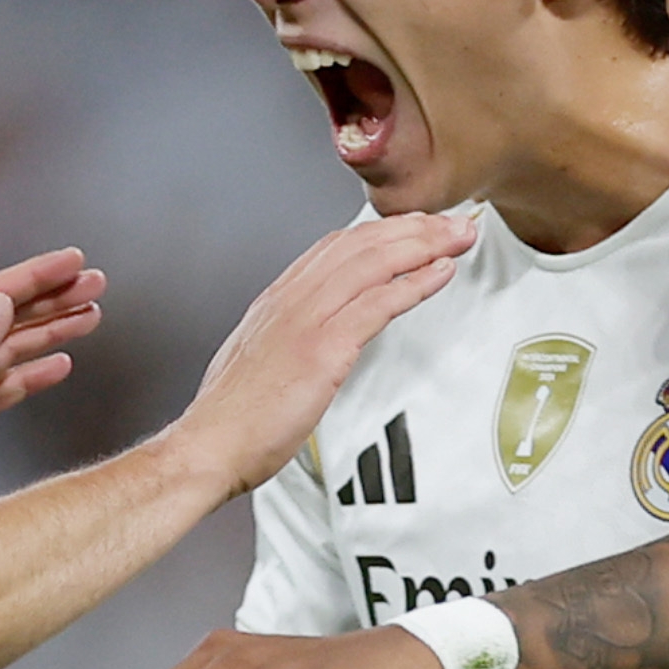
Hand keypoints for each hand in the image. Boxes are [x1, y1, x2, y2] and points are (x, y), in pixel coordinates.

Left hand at [0, 249, 108, 518]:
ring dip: (53, 329)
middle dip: (53, 297)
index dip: (36, 274)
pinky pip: (10, 384)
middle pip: (8, 316)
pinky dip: (38, 371)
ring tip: (92, 315)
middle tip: (96, 284)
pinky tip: (62, 366)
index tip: (76, 261)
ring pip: (14, 348)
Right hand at [167, 214, 473, 495]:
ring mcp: (306, 320)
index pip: (334, 247)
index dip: (380, 231)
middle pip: (360, 243)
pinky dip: (415, 282)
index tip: (413, 228)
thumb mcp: (258, 363)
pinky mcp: (321, 348)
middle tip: (452, 223)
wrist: (210, 445)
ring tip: (458, 236)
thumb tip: (311, 343)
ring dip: (424, 244)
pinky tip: (441, 273)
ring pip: (373, 262)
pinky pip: (378, 303)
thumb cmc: (233, 419)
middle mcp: (291, 299)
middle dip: (412, 227)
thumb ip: (286, 342)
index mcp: (277, 301)